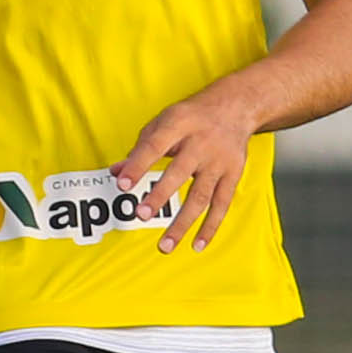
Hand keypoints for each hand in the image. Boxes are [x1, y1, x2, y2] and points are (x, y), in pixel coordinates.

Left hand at [114, 77, 262, 253]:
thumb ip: (139, 149)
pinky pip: (221, 205)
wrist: (235, 107)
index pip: (154, 146)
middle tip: (141, 215)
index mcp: (179, 125)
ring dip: (182, 223)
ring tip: (165, 245)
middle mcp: (201, 143)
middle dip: (159, 196)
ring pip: (200, 196)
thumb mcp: (163, 123)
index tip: (122, 185)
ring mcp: (219, 161)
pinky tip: (197, 245)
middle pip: (179, 173)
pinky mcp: (233, 175)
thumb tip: (116, 174)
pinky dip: (210, 227)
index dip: (137, 166)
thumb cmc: (191, 118)